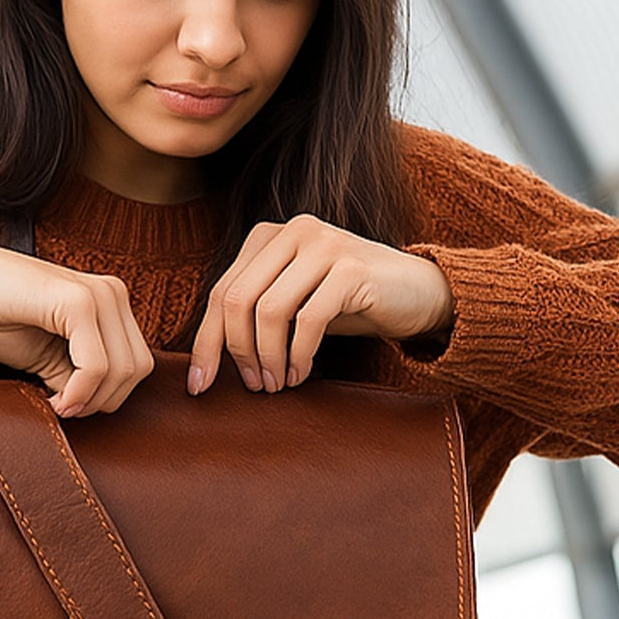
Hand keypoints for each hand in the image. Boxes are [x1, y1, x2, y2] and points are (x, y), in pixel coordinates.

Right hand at [0, 238, 153, 417]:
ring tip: (56, 403)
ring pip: (123, 370)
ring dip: (90, 400)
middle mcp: (112, 293)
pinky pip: (96, 366)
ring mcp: (98, 294)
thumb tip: (97, 406)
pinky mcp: (77, 301)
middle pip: (137, 369)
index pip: (138, 364)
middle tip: (63, 408)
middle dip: (102, 401)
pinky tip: (54, 398)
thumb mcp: (51, 356)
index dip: (108, 396)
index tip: (70, 406)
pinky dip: (78, 392)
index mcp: (111, 302)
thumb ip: (81, 376)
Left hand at [187, 214, 453, 393]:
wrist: (420, 291)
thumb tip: (207, 359)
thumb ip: (254, 314)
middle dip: (236, 352)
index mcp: (267, 237)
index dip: (206, 342)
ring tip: (276, 384)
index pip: (221, 292)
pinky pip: (308, 320)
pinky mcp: (351, 268)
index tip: (198, 385)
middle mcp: (291, 231)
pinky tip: (301, 374)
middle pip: (237, 300)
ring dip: (268, 358)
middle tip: (253, 386)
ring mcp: (322, 244)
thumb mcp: (294, 302)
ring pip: (268, 310)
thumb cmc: (349, 303)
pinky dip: (298, 355)